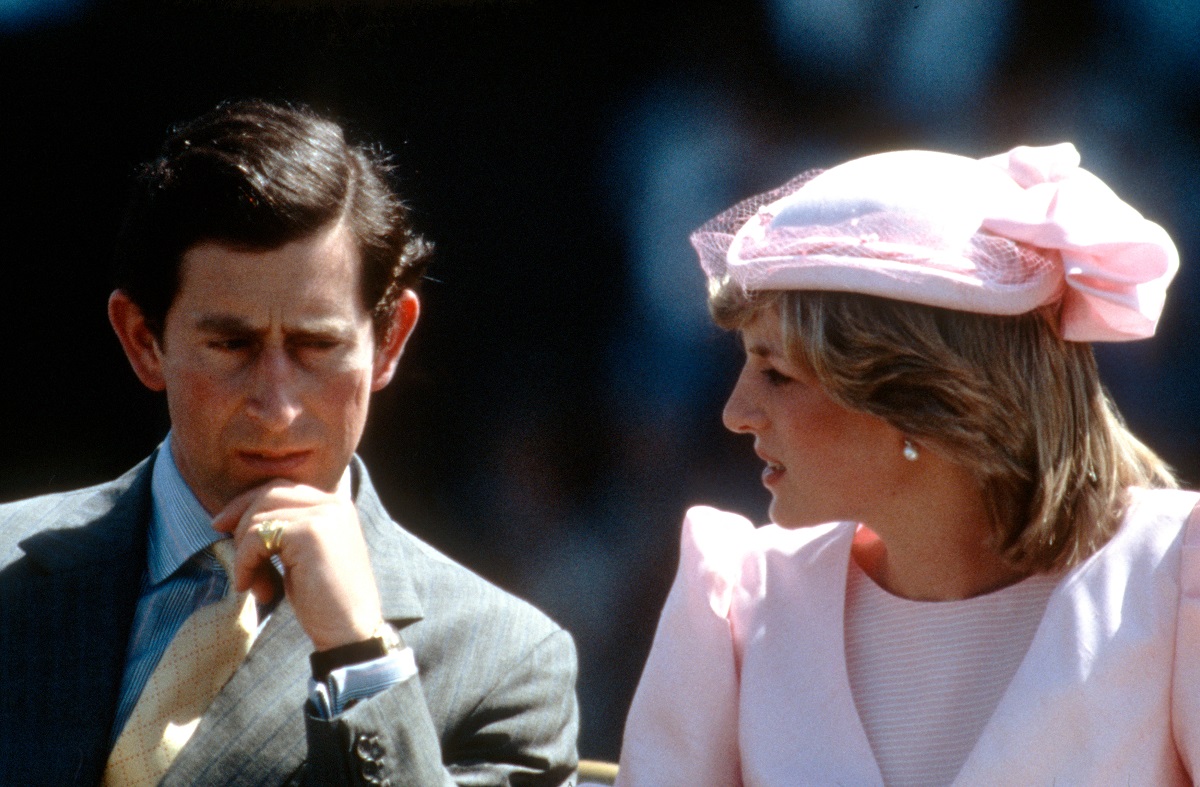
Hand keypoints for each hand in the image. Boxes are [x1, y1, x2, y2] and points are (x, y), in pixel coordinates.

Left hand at [212, 481, 383, 651]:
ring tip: (254, 585)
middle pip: (267, 494)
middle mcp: (333, 503)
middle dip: (239, 522)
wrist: (350, 632)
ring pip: (258, 517)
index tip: (221, 526)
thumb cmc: (325, 601)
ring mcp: (323, 515)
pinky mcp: (309, 532)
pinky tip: (252, 588)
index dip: (247, 504)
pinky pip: (257, 538)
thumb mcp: (304, 557)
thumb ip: (285, 531)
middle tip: (234, 559)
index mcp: (336, 505)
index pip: (281, 487)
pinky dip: (245, 563)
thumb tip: (234, 520)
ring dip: (244, 553)